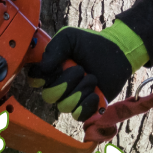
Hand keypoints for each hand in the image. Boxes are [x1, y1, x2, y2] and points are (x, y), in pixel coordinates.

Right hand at [27, 22, 147, 120]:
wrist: (117, 53)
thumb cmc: (90, 44)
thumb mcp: (69, 37)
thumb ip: (53, 48)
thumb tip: (43, 68)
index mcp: (51, 70)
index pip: (35, 80)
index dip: (41, 78)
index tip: (54, 69)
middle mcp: (58, 86)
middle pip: (49, 96)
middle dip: (66, 83)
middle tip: (80, 69)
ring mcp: (72, 98)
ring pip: (64, 106)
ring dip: (80, 91)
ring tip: (92, 78)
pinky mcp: (86, 107)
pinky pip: (79, 115)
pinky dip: (87, 105)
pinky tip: (95, 93)